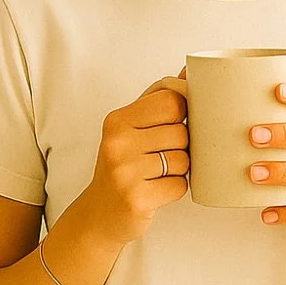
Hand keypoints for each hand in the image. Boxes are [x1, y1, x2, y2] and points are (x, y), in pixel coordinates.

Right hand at [79, 68, 189, 245]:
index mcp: (117, 120)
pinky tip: (155, 191)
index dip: (182, 114)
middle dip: (180, 146)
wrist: (98, 214)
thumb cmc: (123, 165)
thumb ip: (158, 97)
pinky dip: (174, 190)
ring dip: (178, 170)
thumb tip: (187, 70)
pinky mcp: (136, 199)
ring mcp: (124, 172)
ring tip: (155, 174)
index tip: (171, 126)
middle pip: (182, 132)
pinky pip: (180, 185)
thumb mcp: (131, 127)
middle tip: (159, 157)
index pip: (172, 101)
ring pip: (184, 160)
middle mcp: (117, 142)